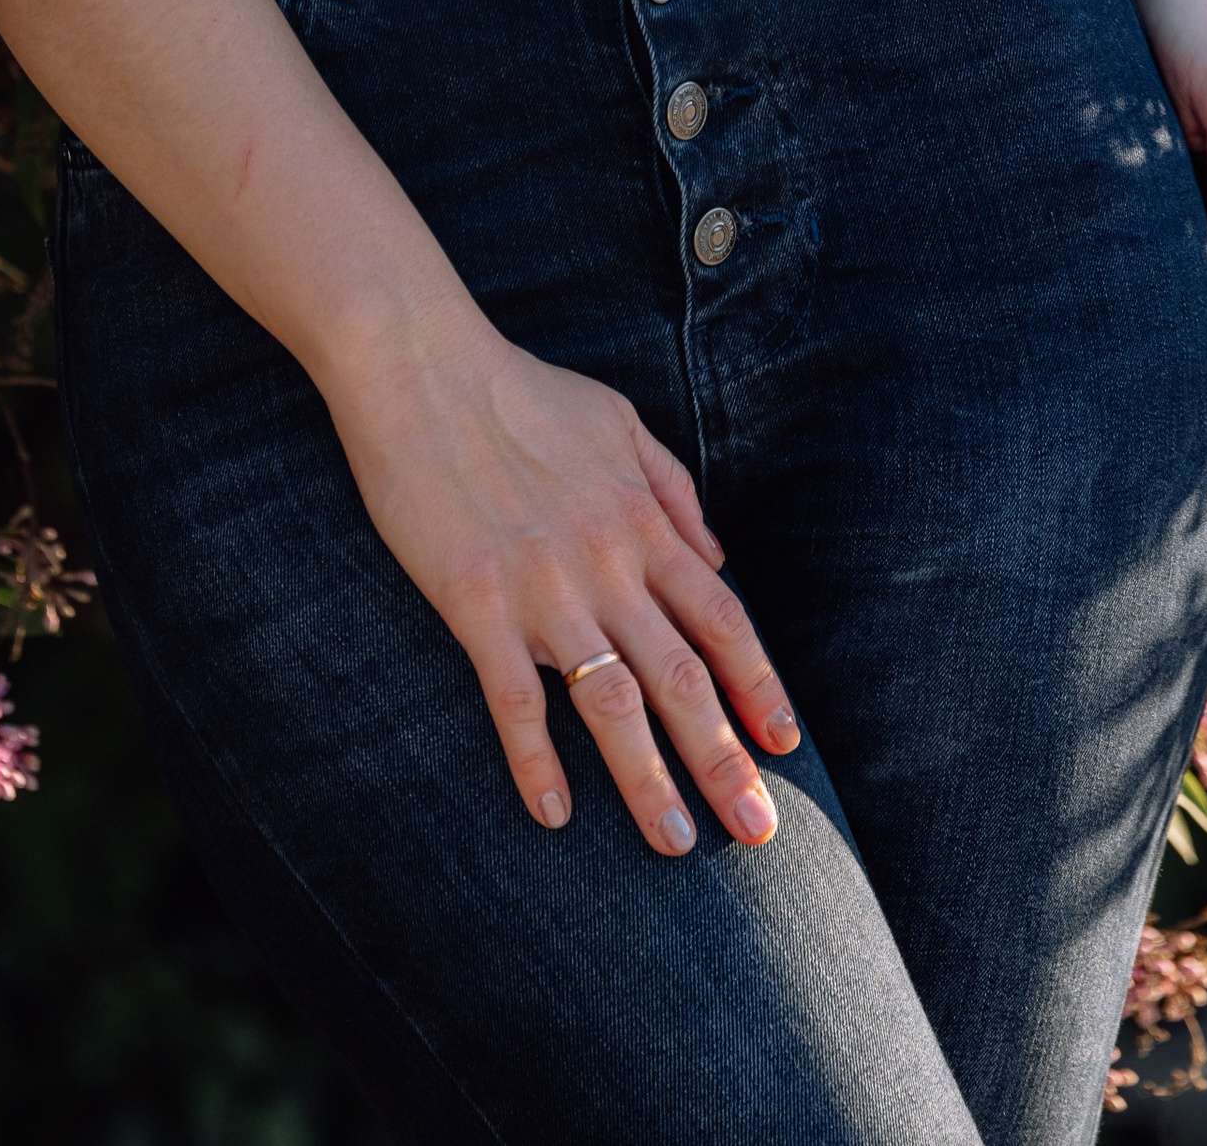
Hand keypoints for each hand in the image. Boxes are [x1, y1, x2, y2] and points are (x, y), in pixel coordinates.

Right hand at [319, 311, 802, 851]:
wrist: (420, 362)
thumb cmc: (518, 389)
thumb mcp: (618, 420)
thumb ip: (673, 488)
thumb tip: (716, 553)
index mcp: (641, 522)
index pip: (721, 619)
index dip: (758, 686)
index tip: (785, 745)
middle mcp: (607, 562)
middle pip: (682, 676)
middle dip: (726, 759)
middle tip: (757, 833)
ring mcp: (543, 586)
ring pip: (612, 701)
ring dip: (648, 778)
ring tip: (674, 844)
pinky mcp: (476, 600)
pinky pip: (514, 697)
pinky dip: (536, 759)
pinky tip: (554, 813)